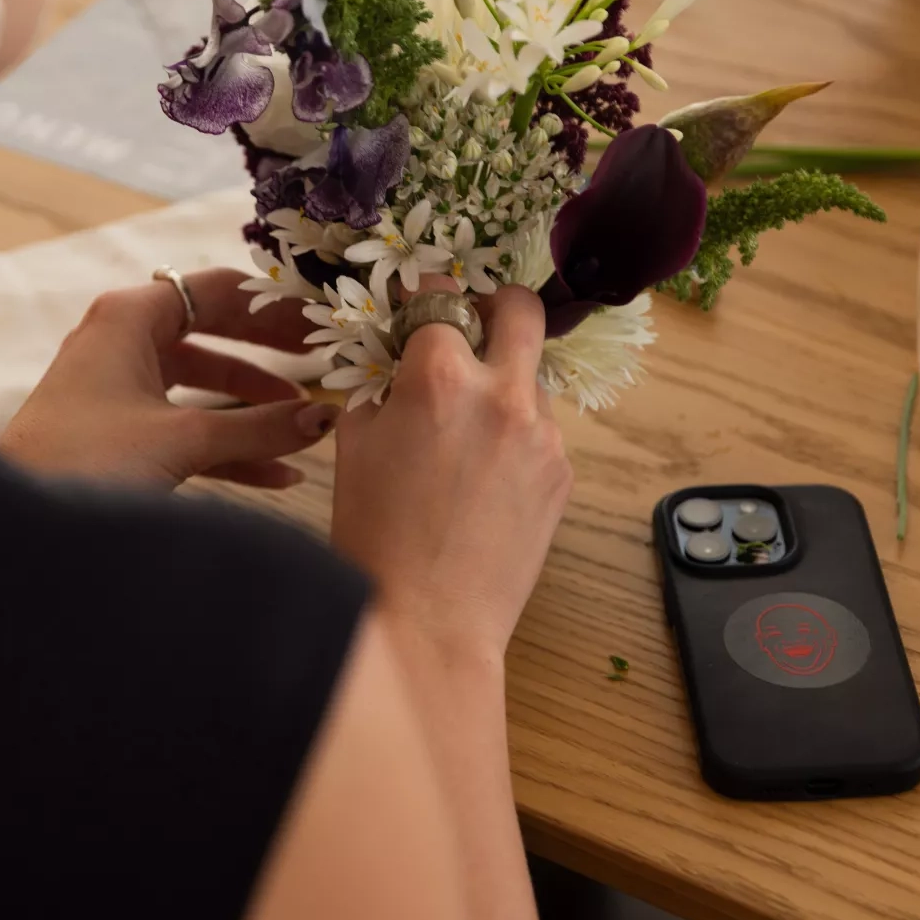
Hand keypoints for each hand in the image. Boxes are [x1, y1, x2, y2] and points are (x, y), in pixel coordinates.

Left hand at [0, 270, 337, 490]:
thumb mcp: (184, 440)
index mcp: (130, 317)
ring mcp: (117, 387)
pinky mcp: (116, 432)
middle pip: (214, 332)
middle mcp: (122, 341)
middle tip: (324, 365)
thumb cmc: (87, 462)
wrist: (15, 526)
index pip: (218, 289)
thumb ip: (259, 428)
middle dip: (270, 356)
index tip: (321, 323)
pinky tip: (275, 475)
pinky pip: (184, 425)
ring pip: (201, 386)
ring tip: (305, 429)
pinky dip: (226, 444)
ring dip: (252, 409)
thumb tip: (323, 419)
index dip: (273, 305)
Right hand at [331, 284, 571, 664]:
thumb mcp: (356, 443)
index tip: (419, 306)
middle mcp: (501, 394)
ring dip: (503, 383)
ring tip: (468, 434)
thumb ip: (382, 385)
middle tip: (474, 326)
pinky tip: (484, 479)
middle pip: (520, 308)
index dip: (425, 299)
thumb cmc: (375, 535)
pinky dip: (515, 436)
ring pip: (531, 376)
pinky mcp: (563, 473)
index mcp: (439, 378)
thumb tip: (398, 358)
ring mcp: (542, 435)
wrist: (429, 620)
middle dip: (496, 305)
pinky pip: (541, 431)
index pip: (441, 300)